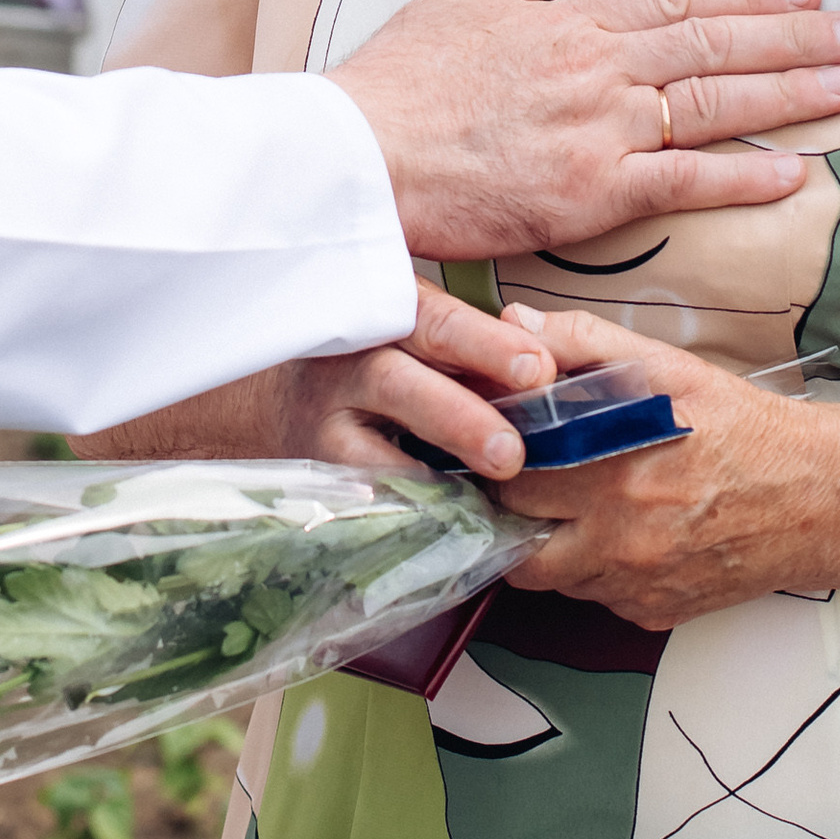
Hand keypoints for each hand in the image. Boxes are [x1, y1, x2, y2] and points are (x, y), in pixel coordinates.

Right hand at [264, 293, 630, 481]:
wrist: (280, 401)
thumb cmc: (382, 362)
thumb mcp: (419, 335)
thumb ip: (475, 346)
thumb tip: (558, 366)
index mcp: (385, 315)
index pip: (434, 323)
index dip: (486, 344)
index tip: (538, 368)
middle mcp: (349, 360)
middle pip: (399, 381)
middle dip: (459, 416)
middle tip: (512, 450)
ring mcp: (327, 419)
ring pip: (374, 449)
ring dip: (431, 477)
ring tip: (483, 496)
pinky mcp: (321, 472)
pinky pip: (364, 495)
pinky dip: (408, 509)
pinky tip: (449, 523)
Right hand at [334, 0, 839, 268]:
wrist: (359, 155)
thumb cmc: (395, 84)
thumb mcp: (455, 2)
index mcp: (569, 23)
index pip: (677, 0)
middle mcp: (599, 70)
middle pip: (714, 45)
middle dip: (794, 36)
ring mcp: (601, 130)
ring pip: (714, 104)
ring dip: (788, 92)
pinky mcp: (591, 193)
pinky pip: (683, 183)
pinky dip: (740, 176)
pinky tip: (792, 171)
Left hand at [498, 319, 839, 627]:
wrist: (818, 498)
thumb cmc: (743, 429)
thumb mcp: (669, 368)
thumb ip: (586, 343)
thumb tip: (516, 325)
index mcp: (612, 477)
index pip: (510, 484)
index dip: (497, 465)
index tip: (499, 448)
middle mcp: (619, 543)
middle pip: (519, 546)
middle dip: (513, 513)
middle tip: (526, 481)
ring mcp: (636, 587)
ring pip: (555, 579)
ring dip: (551, 546)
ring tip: (572, 506)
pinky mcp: (655, 613)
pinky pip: (598, 599)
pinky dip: (595, 571)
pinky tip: (618, 534)